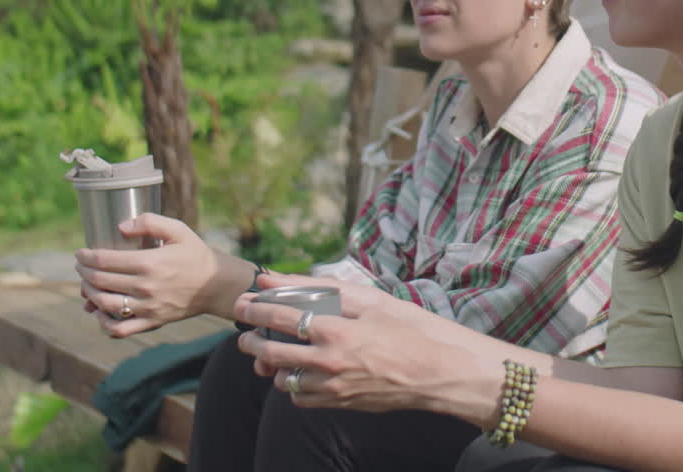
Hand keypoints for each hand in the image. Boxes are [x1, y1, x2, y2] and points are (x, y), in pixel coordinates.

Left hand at [74, 213, 219, 336]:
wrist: (217, 284)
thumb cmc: (196, 254)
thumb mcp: (178, 230)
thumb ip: (150, 222)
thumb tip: (121, 227)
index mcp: (150, 262)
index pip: (104, 260)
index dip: (86, 256)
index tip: (81, 253)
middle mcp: (146, 287)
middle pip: (100, 281)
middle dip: (84, 272)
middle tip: (82, 265)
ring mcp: (148, 307)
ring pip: (104, 304)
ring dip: (88, 293)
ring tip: (87, 285)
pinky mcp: (152, 322)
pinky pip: (120, 330)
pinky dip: (103, 323)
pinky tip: (99, 311)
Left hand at [233, 285, 501, 426]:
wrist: (440, 371)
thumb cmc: (411, 328)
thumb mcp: (372, 300)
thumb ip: (326, 288)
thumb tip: (287, 278)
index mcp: (336, 329)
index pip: (280, 316)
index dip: (255, 307)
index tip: (242, 302)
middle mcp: (329, 361)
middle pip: (272, 353)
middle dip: (251, 342)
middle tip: (244, 335)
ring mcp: (334, 387)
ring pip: (284, 380)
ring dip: (272, 366)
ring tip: (271, 355)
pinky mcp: (342, 403)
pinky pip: (303, 399)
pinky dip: (294, 386)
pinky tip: (300, 374)